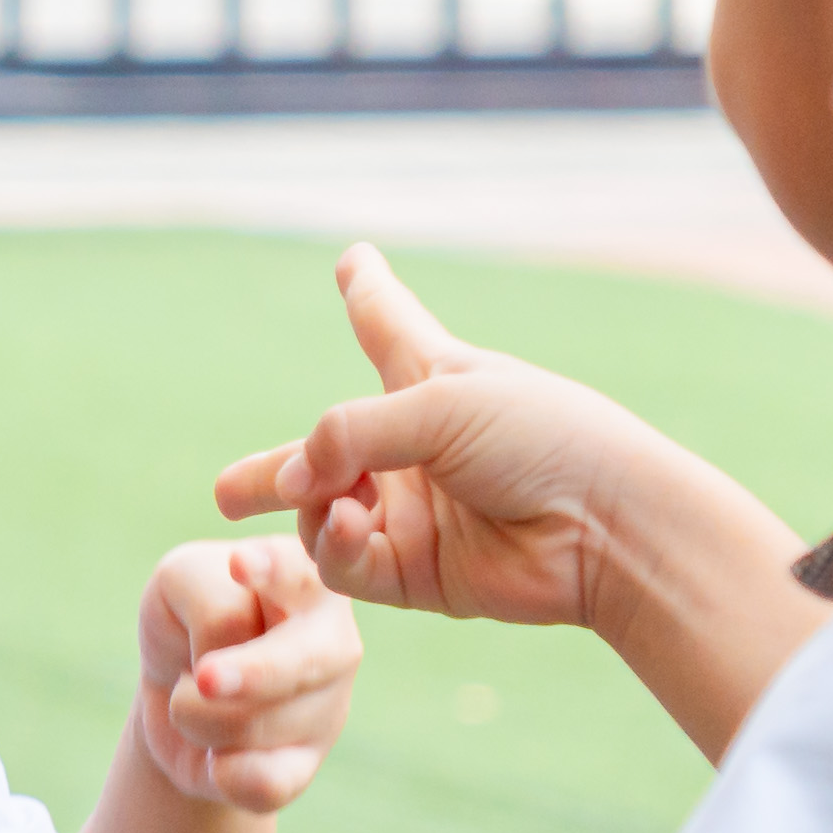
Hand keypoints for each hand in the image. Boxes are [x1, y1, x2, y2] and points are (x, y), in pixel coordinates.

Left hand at [132, 534, 362, 810]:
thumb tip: (236, 670)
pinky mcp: (305, 764)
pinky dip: (225, 775)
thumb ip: (214, 603)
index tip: (238, 565)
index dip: (273, 572)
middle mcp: (333, 639)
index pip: (297, 573)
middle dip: (253, 674)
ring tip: (190, 700)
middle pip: (301, 660)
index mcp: (306, 578)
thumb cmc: (186, 621)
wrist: (173, 691)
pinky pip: (265, 782)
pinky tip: (214, 762)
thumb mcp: (181, 583)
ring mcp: (328, 706)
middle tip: (204, 681)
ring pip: (258, 723)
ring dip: (196, 716)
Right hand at [217, 245, 695, 626]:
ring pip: (319, 512)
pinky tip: (349, 525)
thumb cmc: (542, 438)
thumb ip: (347, 435)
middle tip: (227, 494)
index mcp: (432, 378)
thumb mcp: (439, 403)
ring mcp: (411, 512)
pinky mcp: (413, 572)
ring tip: (330, 499)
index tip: (354, 260)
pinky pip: (344, 561)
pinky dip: (333, 543)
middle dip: (275, 473)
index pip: (386, 324)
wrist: (604, 527)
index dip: (367, 290)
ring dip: (309, 502)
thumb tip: (287, 488)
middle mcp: (415, 446)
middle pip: (325, 451)